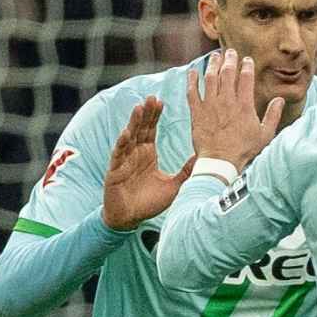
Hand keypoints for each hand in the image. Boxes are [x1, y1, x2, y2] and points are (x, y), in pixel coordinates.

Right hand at [102, 96, 194, 230]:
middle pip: (140, 129)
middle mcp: (135, 154)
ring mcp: (124, 161)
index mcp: (148, 154)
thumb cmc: (149, 202)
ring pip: (128, 137)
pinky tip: (126, 133)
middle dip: (146, 113)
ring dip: (133, 123)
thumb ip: (186, 171)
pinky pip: (118, 155)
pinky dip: (122, 144)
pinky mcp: (115, 171)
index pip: (150, 130)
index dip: (155, 116)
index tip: (161, 102)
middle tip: (152, 97)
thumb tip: (202, 158)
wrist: (130, 219)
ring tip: (139, 108)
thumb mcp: (174, 185)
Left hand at [186, 49, 285, 171]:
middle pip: (227, 73)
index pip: (246, 78)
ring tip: (215, 56)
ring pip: (210, 78)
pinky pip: (192, 91)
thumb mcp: (265, 134)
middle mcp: (226, 101)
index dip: (247, 66)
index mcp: (244, 106)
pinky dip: (192, 80)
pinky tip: (192, 71)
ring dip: (213, 64)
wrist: (220, 161)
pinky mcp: (197, 112)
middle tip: (230, 51)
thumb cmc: (244, 150)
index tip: (247, 60)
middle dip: (230, 59)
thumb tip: (280, 100)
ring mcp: (210, 105)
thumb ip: (273, 115)